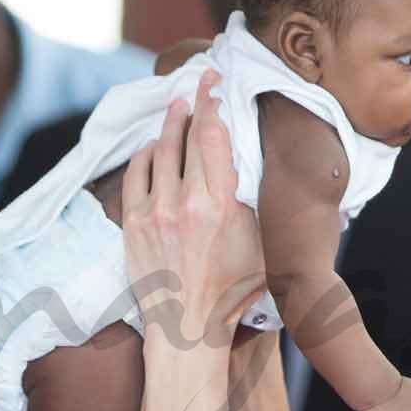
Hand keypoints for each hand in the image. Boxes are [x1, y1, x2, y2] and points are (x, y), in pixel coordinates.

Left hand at [122, 70, 265, 353]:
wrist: (187, 329)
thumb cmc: (234, 293)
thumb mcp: (264, 248)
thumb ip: (263, 207)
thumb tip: (277, 175)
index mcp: (221, 207)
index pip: (214, 138)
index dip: (214, 104)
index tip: (215, 84)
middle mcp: (185, 204)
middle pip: (186, 137)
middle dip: (193, 103)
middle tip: (199, 82)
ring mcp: (155, 213)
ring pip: (159, 152)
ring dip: (168, 124)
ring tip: (176, 107)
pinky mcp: (133, 224)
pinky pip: (136, 175)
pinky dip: (144, 154)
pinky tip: (152, 146)